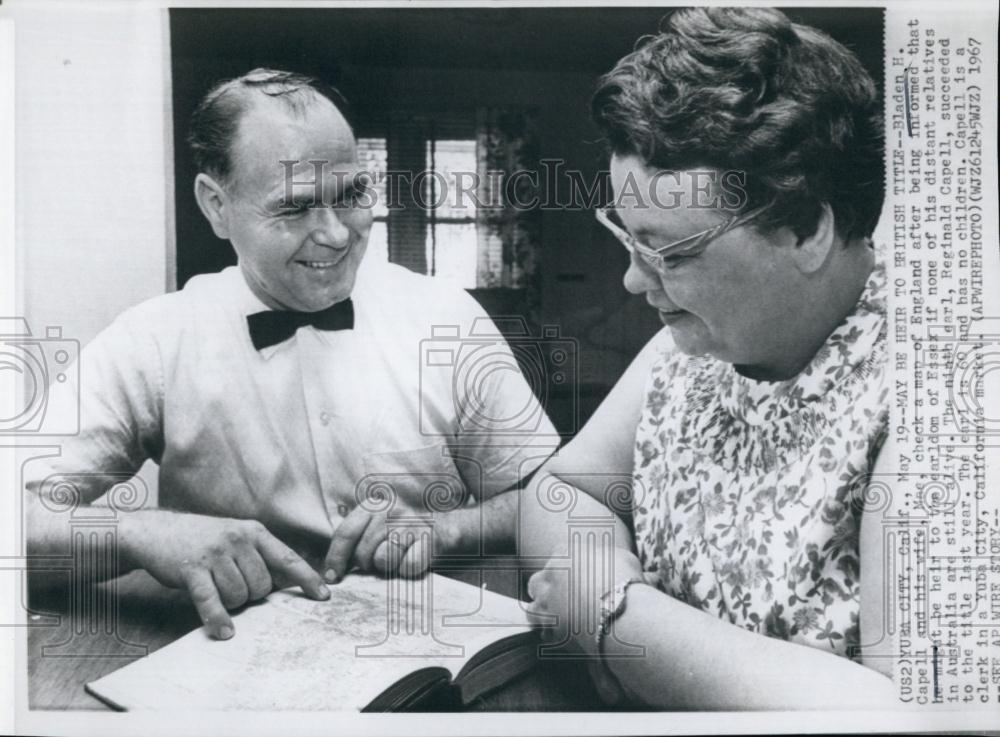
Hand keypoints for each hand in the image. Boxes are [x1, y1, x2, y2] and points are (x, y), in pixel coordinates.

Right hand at [123, 511, 329, 638]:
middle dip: (251, 595)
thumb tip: (286, 585)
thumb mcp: (236, 538)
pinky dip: (218, 618)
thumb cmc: (202, 541)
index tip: (324, 596)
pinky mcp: (192, 568)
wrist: (156, 531)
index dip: (307, 578)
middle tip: (232, 586)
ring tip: (216, 589)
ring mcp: (215, 553)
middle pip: (263, 585)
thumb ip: (260, 557)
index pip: (288, 557)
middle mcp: (238, 539)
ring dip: (231, 603)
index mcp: (254, 531)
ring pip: (240, 595)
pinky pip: (212, 600)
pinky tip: (223, 632)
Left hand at [322, 503, 455, 582]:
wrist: (441, 530)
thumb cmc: (399, 536)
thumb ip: (352, 543)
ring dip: (389, 567)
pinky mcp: (428, 538)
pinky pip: (407, 566)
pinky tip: (411, 559)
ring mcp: (410, 522)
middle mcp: (390, 509)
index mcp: (372, 505)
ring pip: (383, 560)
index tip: (332, 577)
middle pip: (363, 552)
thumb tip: (330, 573)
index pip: (345, 533)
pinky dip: (407, 570)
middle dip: (368, 564)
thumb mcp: (373, 530)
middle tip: (380, 561)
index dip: (335, 558)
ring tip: (397, 558)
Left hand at [525, 543, 644, 658]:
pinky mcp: (549, 628)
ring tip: (558, 620)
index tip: (575, 580)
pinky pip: (542, 632)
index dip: (565, 570)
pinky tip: (563, 636)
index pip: (556, 557)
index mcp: (563, 553)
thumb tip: (648, 576)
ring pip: (532, 609)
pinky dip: (550, 635)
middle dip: (545, 590)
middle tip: (562, 599)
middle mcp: (548, 576)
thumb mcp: (627, 561)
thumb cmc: (625, 581)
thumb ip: (623, 565)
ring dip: (542, 614)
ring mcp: (546, 602)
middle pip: (536, 582)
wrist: (618, 611)